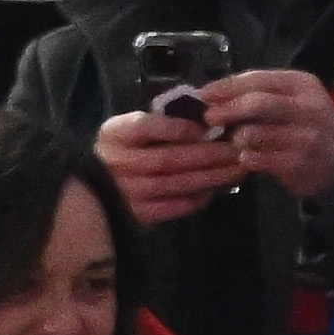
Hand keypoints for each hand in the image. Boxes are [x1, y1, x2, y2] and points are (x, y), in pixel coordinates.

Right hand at [96, 104, 247, 227]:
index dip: (177, 128)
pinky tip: (214, 189)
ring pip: (175, 184)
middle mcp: (119, 163)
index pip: (146, 127)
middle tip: (236, 150)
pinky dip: (196, 199)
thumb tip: (204, 120)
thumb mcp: (130, 128)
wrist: (97, 190)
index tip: (206, 128)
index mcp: (116, 134)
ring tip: (235, 170)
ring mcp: (128, 192)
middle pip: (168, 158)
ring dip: (209, 177)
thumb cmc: (123, 152)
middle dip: (207, 155)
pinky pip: (173, 207)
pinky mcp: (139, 215)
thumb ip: (159, 122)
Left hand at [197, 65, 333, 204]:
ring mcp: (303, 136)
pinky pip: (259, 159)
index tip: (203, 93)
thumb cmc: (310, 129)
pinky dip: (245, 158)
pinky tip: (243, 159)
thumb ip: (263, 95)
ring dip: (235, 137)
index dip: (226, 86)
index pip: (257, 79)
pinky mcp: (297, 163)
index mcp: (302, 84)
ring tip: (230, 141)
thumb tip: (217, 95)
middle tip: (207, 117)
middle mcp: (306, 106)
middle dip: (227, 108)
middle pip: (256, 102)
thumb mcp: (295, 102)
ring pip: (255, 132)